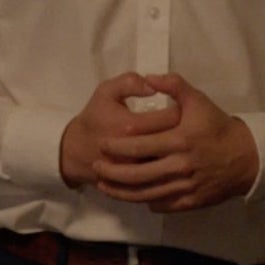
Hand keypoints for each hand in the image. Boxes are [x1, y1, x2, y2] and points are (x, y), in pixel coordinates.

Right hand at [60, 73, 179, 188]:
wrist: (76, 151)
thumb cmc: (95, 118)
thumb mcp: (105, 92)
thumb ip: (128, 82)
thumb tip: (153, 85)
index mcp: (132, 125)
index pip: (172, 116)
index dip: (182, 110)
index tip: (181, 107)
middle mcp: (139, 149)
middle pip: (179, 139)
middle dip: (187, 129)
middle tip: (188, 124)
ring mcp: (141, 169)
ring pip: (175, 159)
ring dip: (182, 150)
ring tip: (181, 141)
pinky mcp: (141, 182)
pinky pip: (166, 174)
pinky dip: (173, 165)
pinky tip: (172, 157)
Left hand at [93, 73, 258, 211]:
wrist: (248, 157)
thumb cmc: (218, 126)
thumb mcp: (198, 100)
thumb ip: (173, 85)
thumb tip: (148, 77)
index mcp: (179, 140)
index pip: (139, 146)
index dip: (116, 147)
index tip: (101, 144)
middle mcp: (182, 166)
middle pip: (138, 174)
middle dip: (113, 172)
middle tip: (97, 167)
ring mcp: (188, 186)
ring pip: (148, 194)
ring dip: (123, 192)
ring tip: (104, 185)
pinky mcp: (194, 201)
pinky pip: (164, 204)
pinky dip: (146, 201)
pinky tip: (132, 196)